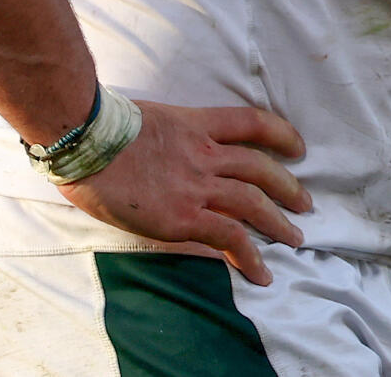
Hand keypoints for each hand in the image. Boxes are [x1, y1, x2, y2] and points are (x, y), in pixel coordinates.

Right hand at [58, 101, 310, 285]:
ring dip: (278, 222)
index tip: (297, 147)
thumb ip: (170, 136)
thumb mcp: (149, 119)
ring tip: (295, 238)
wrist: (85, 141)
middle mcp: (205, 153)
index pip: (252, 122)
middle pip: (261, 167)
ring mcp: (197, 185)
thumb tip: (168, 149)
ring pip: (253, 201)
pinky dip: (249, 255)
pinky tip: (261, 272)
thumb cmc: (100, 128)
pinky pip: (228, 236)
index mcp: (197, 124)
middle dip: (288, 186)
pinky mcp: (183, 216)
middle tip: (305, 203)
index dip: (281, 134)